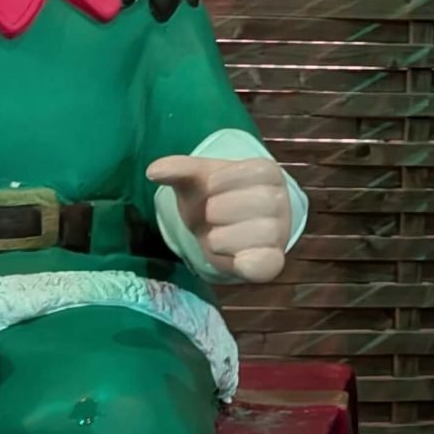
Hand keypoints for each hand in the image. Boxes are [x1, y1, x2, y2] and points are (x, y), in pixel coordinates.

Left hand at [147, 154, 291, 282]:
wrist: (223, 226)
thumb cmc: (214, 196)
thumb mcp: (195, 178)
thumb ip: (178, 169)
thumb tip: (152, 171)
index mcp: (267, 171)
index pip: (238, 174)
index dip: (215, 184)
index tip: (212, 190)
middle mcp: (282, 200)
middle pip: (249, 204)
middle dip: (217, 212)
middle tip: (212, 216)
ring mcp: (280, 232)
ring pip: (255, 234)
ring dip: (221, 238)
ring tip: (217, 235)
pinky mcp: (274, 261)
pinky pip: (265, 264)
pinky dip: (246, 264)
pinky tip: (234, 260)